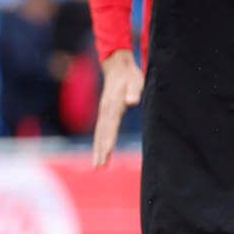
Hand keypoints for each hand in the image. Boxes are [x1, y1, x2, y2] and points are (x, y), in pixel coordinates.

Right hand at [93, 51, 143, 167]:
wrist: (118, 67)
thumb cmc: (130, 76)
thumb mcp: (135, 81)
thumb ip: (134, 91)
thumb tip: (131, 102)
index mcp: (113, 105)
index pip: (110, 126)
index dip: (109, 140)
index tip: (106, 153)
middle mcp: (105, 110)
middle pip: (102, 134)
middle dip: (100, 150)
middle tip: (99, 167)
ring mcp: (103, 112)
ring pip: (99, 134)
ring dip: (98, 150)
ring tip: (97, 166)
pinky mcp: (104, 113)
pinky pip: (101, 131)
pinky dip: (99, 143)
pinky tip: (100, 153)